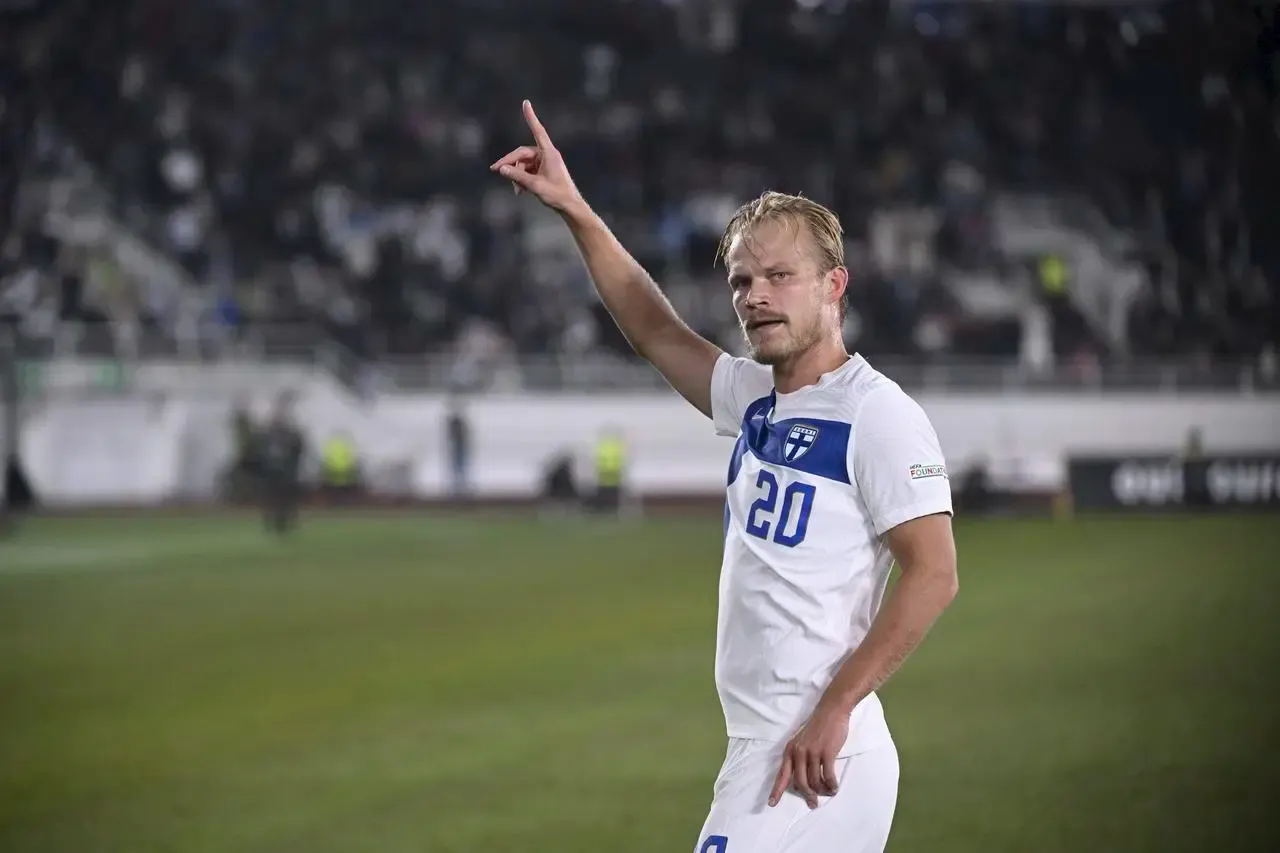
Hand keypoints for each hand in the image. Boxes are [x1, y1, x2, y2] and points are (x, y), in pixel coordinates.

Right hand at [489, 100, 584, 215]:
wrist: (570, 207)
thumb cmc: (557, 195)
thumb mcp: (535, 186)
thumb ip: (517, 176)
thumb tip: (501, 169)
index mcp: (549, 153)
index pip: (537, 131)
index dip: (530, 117)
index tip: (525, 103)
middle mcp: (546, 155)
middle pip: (522, 154)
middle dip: (510, 164)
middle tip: (495, 170)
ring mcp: (544, 163)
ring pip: (523, 164)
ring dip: (516, 176)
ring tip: (517, 191)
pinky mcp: (543, 171)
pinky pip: (527, 171)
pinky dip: (521, 179)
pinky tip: (520, 191)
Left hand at [768, 702, 848, 809]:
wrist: (831, 711)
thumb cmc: (817, 727)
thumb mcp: (801, 741)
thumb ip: (798, 758)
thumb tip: (800, 782)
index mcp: (790, 750)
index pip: (782, 774)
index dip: (776, 790)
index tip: (772, 804)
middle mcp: (799, 752)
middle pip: (800, 782)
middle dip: (807, 796)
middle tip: (813, 804)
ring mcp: (813, 752)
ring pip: (815, 781)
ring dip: (822, 791)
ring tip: (828, 792)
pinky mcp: (827, 753)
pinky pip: (828, 776)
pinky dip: (832, 784)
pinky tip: (834, 787)